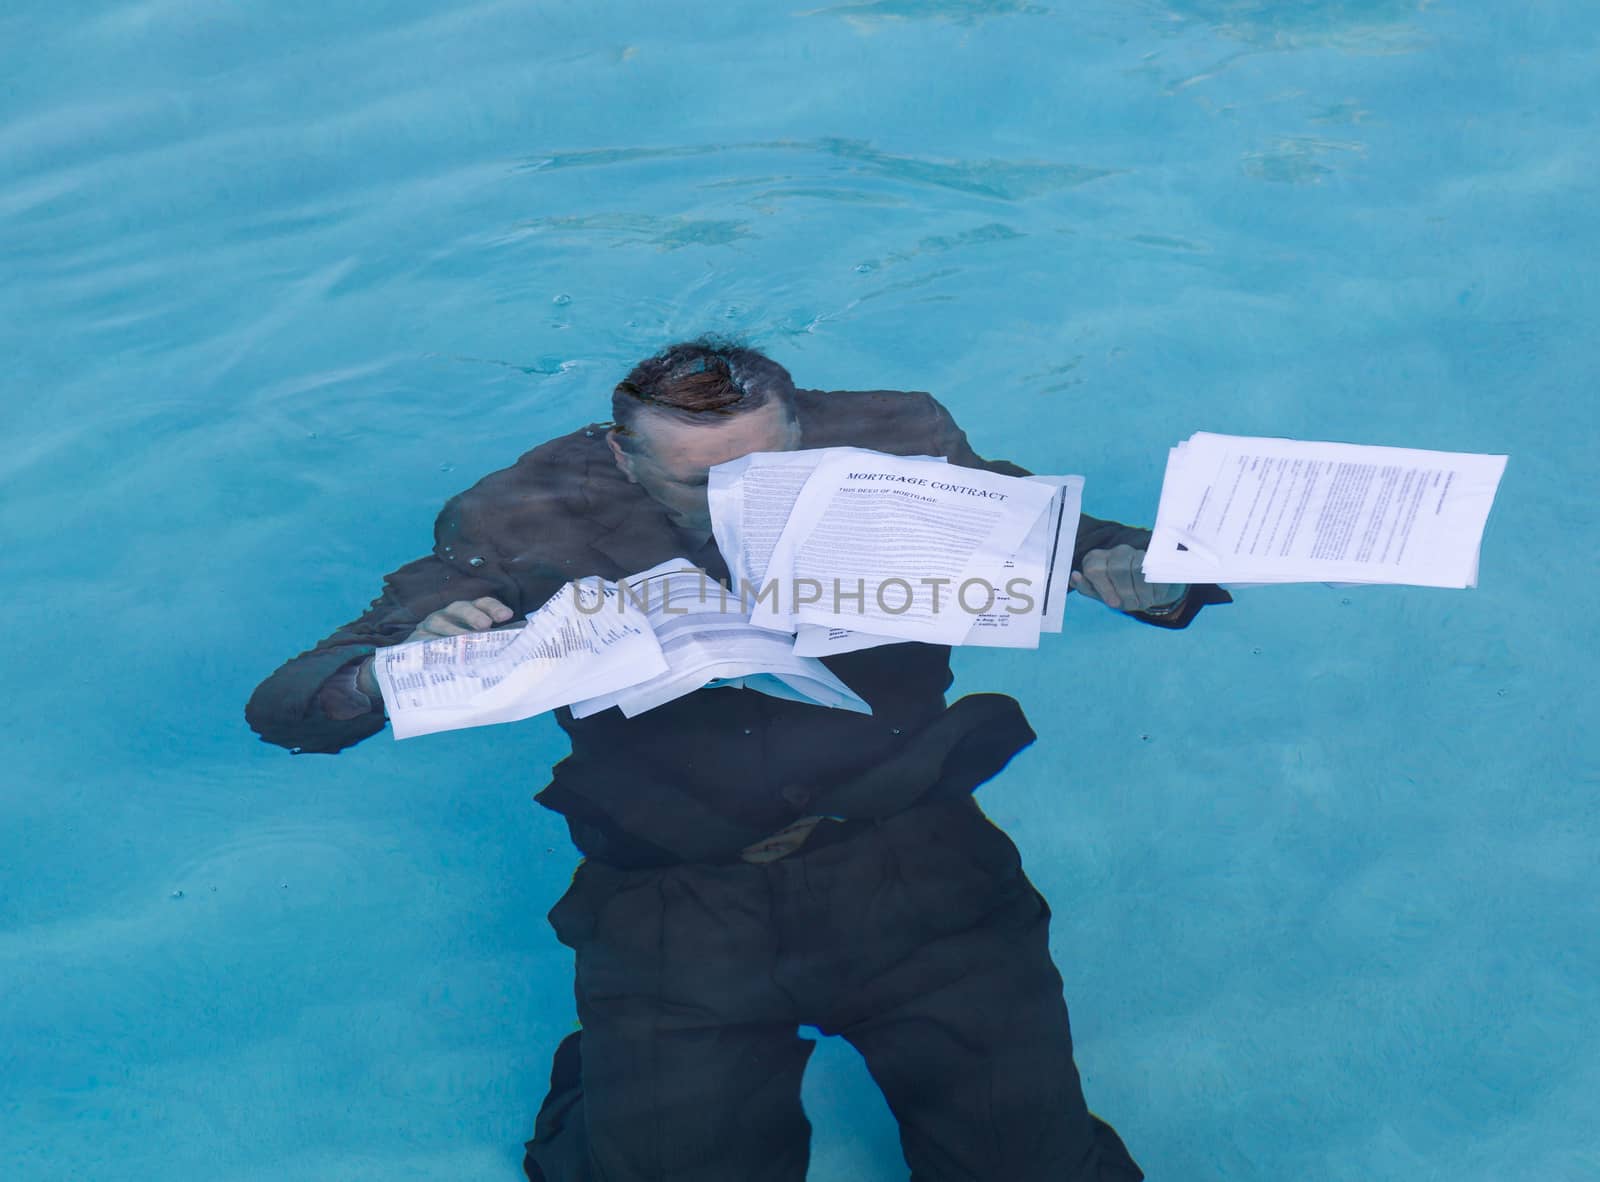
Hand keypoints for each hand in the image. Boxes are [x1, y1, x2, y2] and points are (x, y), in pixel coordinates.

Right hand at [356, 597, 516, 698]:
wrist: (417, 673)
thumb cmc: (455, 657)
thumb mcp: (477, 649)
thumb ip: (498, 642)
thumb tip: (527, 638)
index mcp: (465, 614)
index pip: (481, 603)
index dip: (493, 607)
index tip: (507, 616)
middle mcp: (446, 616)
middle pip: (459, 607)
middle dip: (472, 614)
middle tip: (485, 626)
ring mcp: (427, 627)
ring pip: (438, 622)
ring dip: (453, 631)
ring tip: (465, 642)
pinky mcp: (412, 642)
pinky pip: (421, 640)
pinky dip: (430, 645)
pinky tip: (441, 654)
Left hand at [1070, 545, 1184, 612]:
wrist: (1152, 589)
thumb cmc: (1120, 593)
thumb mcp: (1102, 594)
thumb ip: (1086, 587)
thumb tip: (1074, 576)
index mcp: (1096, 559)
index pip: (1093, 569)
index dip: (1103, 588)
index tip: (1114, 603)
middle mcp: (1116, 551)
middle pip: (1116, 569)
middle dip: (1125, 592)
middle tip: (1131, 605)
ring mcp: (1137, 552)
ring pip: (1136, 569)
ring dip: (1140, 591)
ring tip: (1143, 602)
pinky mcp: (1156, 557)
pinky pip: (1154, 571)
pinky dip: (1155, 588)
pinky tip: (1155, 594)